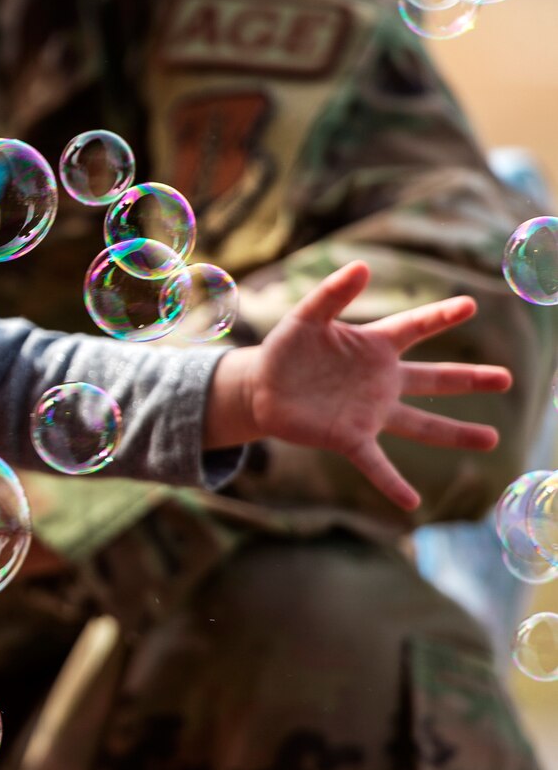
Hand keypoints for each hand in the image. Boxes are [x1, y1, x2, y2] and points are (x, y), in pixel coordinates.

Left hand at [206, 261, 510, 511]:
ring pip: (421, 425)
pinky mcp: (349, 437)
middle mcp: (381, 381)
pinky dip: (392, 483)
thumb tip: (362, 267)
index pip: (414, 327)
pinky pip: (377, 463)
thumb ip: (332, 293)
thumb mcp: (306, 317)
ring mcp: (370, 412)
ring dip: (455, 433)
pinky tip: (412, 503)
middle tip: (507, 378)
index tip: (470, 304)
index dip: (440, 316)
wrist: (261, 388)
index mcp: (373, 347)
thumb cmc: (286, 350)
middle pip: (434, 379)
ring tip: (492, 440)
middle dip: (469, 379)